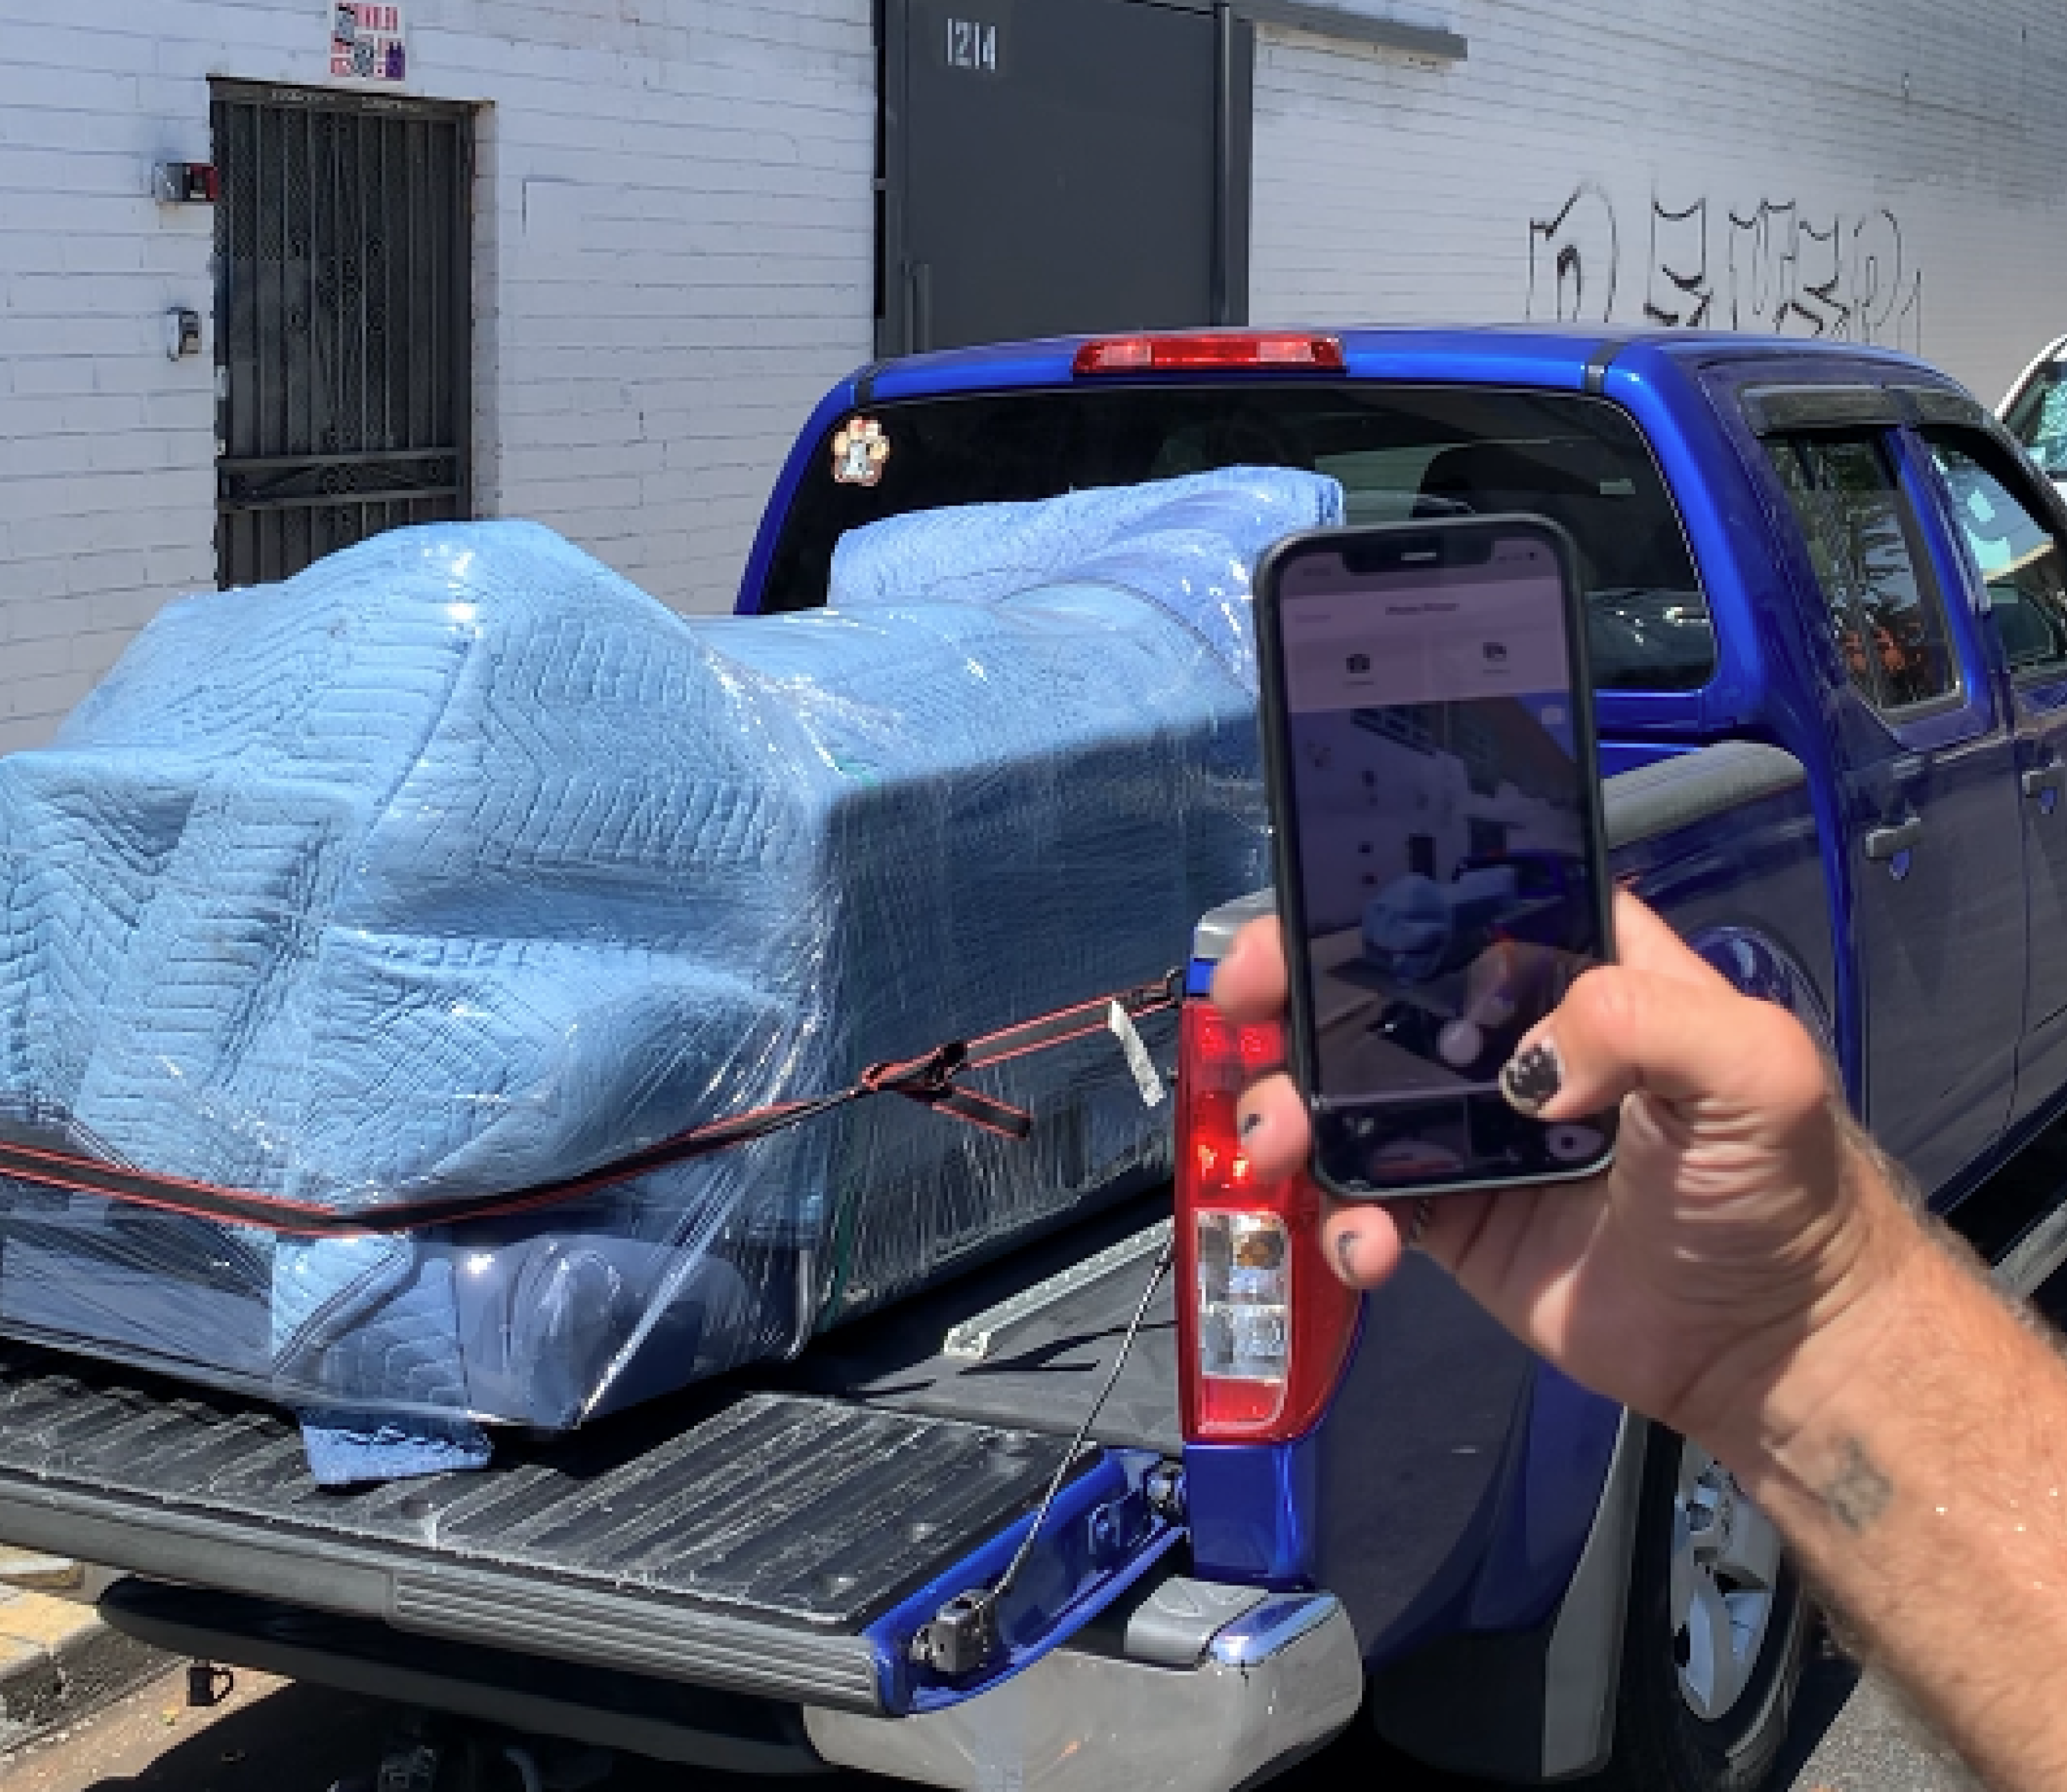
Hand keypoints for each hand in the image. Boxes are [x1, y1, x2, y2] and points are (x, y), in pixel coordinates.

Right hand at [1211, 890, 1917, 1449]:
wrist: (1777, 1347)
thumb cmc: (1786, 1190)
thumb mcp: (1755, 1070)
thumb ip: (1649, 1021)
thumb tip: (1529, 1065)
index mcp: (1579, 970)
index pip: (1462, 906)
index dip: (1373, 902)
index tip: (1301, 922)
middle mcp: (1514, 1037)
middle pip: (1374, 994)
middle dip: (1296, 1003)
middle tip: (1247, 1020)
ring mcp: (1472, 1130)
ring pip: (1347, 1100)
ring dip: (1292, 1116)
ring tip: (1281, 1149)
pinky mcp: (1452, 1217)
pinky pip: (1363, 1203)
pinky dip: (1338, 1222)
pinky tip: (1365, 1248)